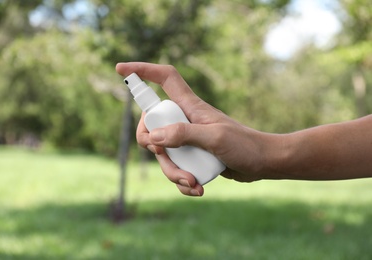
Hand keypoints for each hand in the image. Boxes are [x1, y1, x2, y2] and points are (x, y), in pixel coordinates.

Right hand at [116, 62, 277, 195]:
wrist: (262, 163)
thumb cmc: (245, 145)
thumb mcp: (215, 138)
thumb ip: (184, 135)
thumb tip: (153, 137)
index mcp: (190, 106)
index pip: (165, 78)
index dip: (143, 71)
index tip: (121, 70)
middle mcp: (184, 120)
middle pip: (151, 125)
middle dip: (152, 146)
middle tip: (164, 155)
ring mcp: (186, 139)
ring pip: (162, 153)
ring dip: (172, 172)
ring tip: (193, 182)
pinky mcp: (190, 156)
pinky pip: (174, 169)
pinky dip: (182, 182)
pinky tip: (197, 188)